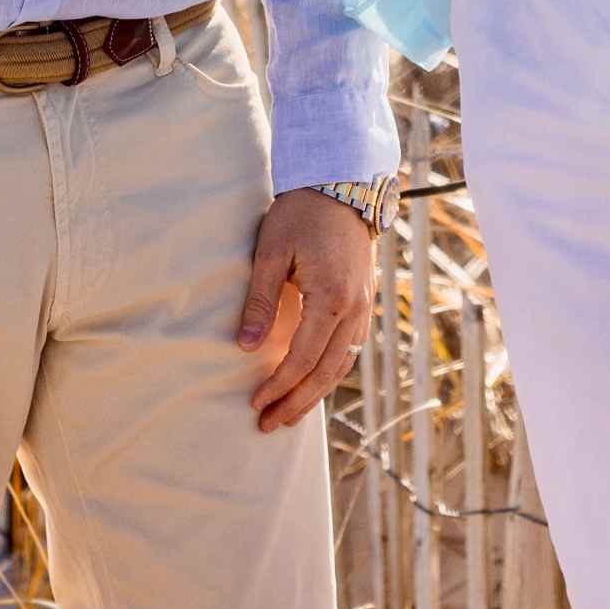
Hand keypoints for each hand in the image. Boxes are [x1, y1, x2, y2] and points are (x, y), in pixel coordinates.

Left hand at [233, 188, 374, 433]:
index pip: (302, 358)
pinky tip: (313, 382)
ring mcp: (364, 306)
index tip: (255, 404)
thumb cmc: (301, 213)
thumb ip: (259, 301)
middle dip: (296, 402)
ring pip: (342, 365)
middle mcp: (354, 309)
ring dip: (315, 394)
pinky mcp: (364, 301)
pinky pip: (350, 349)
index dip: (278, 386)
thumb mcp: (271, 251)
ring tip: (289, 414)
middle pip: (325, 372)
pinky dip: (330, 372)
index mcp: (331, 298)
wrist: (341, 184)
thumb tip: (245, 347)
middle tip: (268, 424)